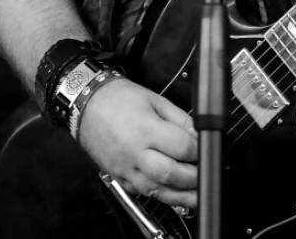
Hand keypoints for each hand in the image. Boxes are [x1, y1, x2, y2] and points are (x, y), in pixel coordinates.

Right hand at [77, 76, 197, 208]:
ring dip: (180, 196)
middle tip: (206, 174)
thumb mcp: (156, 100)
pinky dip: (160, 195)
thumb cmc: (119, 99)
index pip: (182, 148)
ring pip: (156, 190)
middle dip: (194, 178)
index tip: (207, 151)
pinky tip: (173, 194)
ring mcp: (125, 169)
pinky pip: (142, 192)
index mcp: (146, 130)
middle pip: (171, 174)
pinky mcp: (119, 177)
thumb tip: (198, 133)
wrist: (87, 105)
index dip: (199, 151)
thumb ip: (180, 119)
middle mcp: (135, 154)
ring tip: (197, 196)